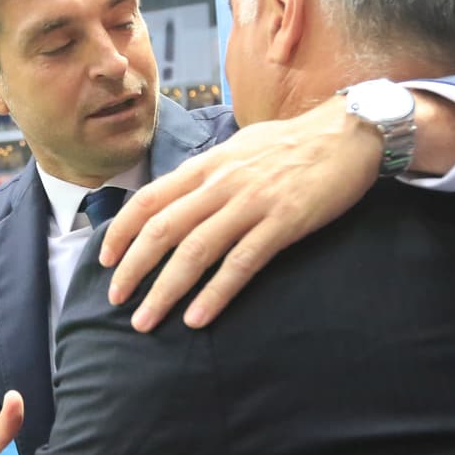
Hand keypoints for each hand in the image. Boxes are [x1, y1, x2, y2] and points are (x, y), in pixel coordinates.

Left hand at [100, 94, 380, 331]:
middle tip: (116, 300)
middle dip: (133, 269)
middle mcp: (222, 182)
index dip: (122, 231)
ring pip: (195, 250)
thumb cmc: (294, 144)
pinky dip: (215, 293)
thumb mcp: (240, 148)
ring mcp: (252, 203)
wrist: (349, 133)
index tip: (105, 260)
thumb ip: (209, 173)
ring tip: (146, 320)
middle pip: (162, 229)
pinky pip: (241, 263)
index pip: (149, 199)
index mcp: (208, 164)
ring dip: (165, 290)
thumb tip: (180, 196)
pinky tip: (197, 318)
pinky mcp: (283, 223)